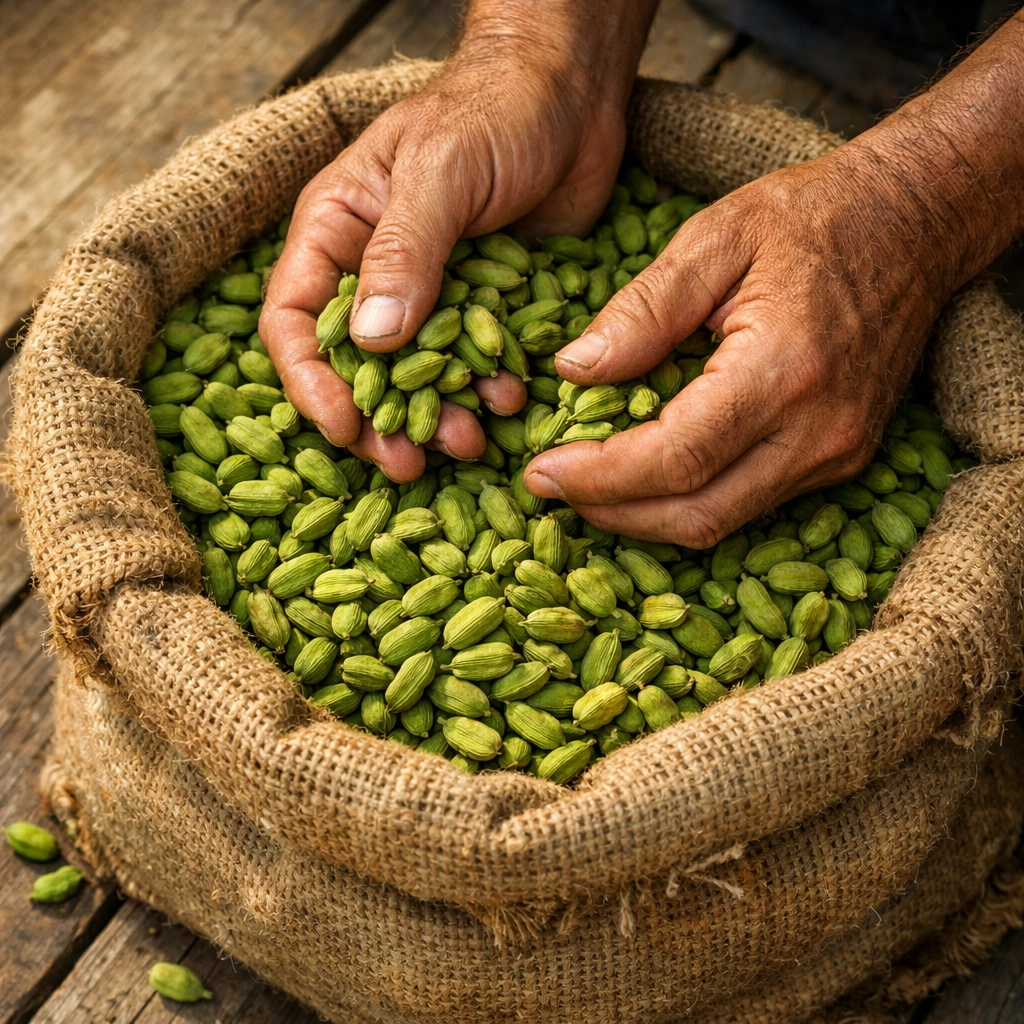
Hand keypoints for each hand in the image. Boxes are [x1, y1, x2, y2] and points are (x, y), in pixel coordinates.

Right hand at [259, 0, 656, 480]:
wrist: (573, 95)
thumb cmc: (496, 110)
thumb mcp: (441, 173)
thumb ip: (403, 253)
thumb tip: (371, 341)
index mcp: (337, 233)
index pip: (296, 321)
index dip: (311, 383)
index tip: (344, 430)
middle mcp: (375, 271)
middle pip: (356, 367)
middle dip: (380, 420)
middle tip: (407, 464)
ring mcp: (432, 294)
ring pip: (419, 378)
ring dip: (438, 417)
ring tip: (467, 443)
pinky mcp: (483, 307)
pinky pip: (476, 365)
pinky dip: (487, 390)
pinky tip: (510, 400)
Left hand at [522, 152, 954, 545]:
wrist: (915, 223)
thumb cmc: (814, 218)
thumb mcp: (716, 235)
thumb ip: (641, 309)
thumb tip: (574, 370)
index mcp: (784, 368)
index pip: (675, 457)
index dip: (599, 477)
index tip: (540, 471)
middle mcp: (817, 430)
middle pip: (695, 513)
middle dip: (611, 512)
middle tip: (549, 489)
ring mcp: (835, 453)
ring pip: (720, 523)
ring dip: (644, 518)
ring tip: (586, 488)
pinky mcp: (839, 460)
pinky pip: (749, 505)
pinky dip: (686, 502)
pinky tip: (644, 476)